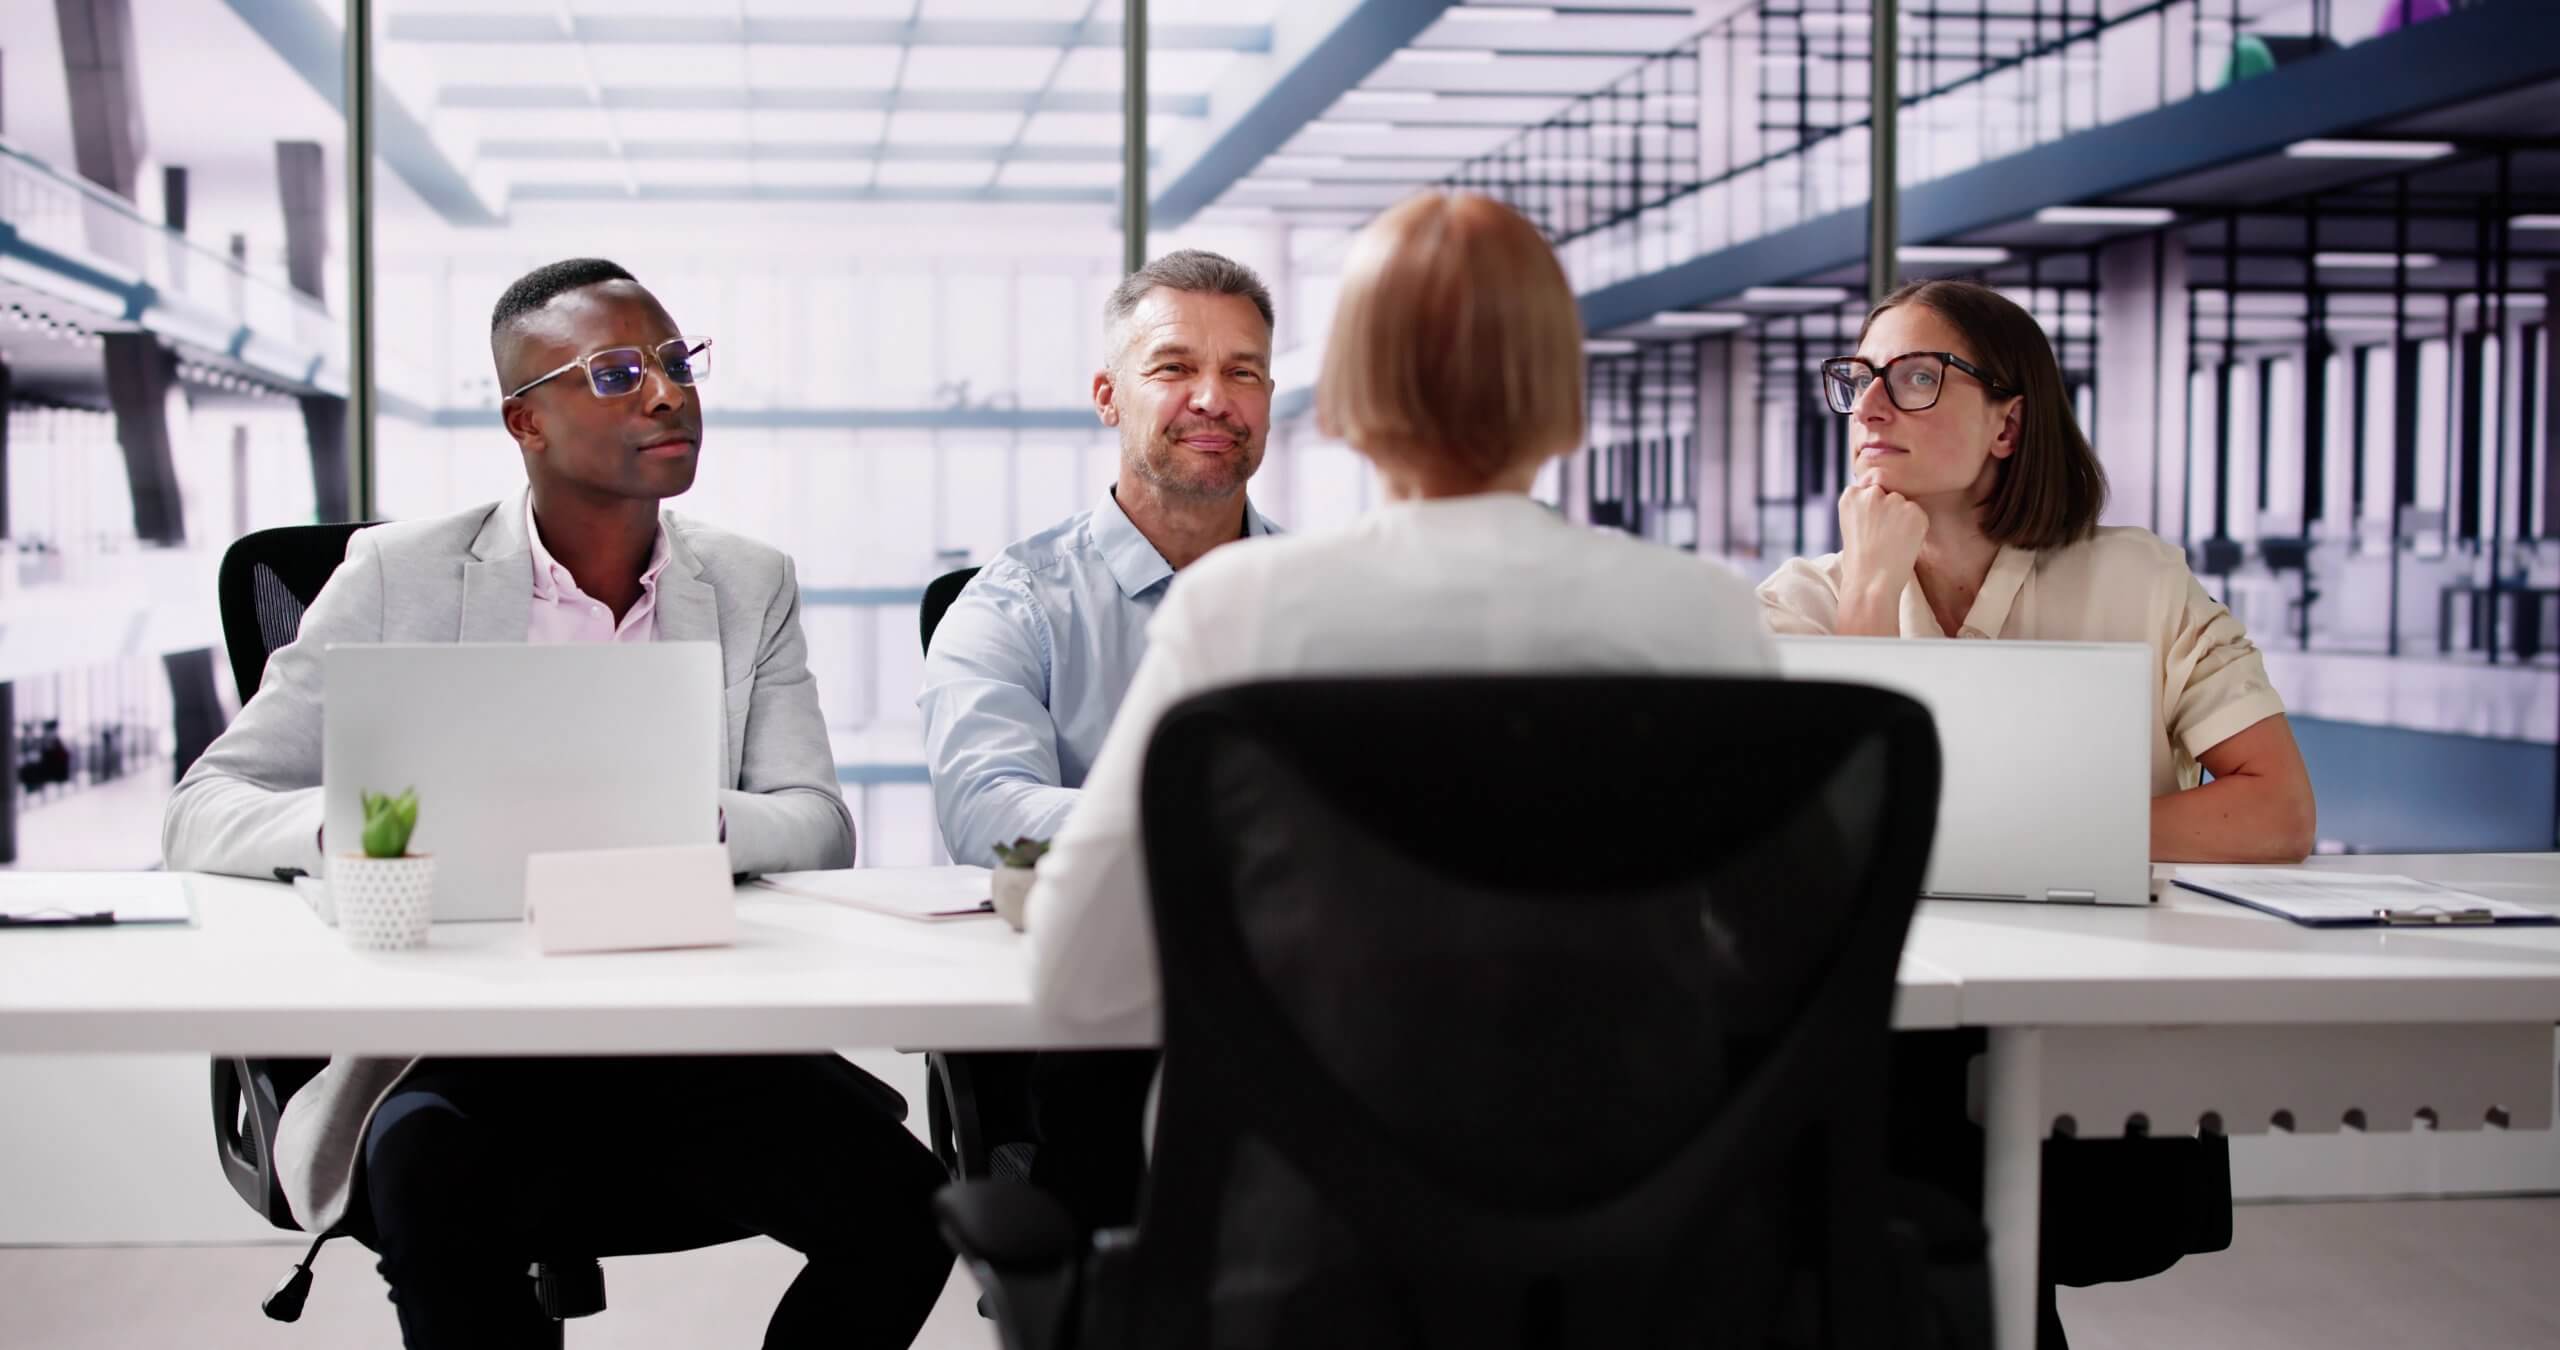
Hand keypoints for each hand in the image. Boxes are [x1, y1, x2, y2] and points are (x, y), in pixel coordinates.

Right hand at [1836, 472, 1926, 632]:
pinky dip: (1916, 528)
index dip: (1873, 511)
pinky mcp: (1914, 511)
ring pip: (1904, 504)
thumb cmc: (1859, 561)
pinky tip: (1903, 544)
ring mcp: (1894, 500)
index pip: (1869, 491)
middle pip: (1887, 494)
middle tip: (1882, 538)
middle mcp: (1872, 493)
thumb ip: (1865, 508)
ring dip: (1902, 519)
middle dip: (1888, 511)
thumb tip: (1889, 499)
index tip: (1870, 529)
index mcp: (1851, 495)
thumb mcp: (1852, 526)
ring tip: (1891, 543)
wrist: (1871, 583)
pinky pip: (1918, 515)